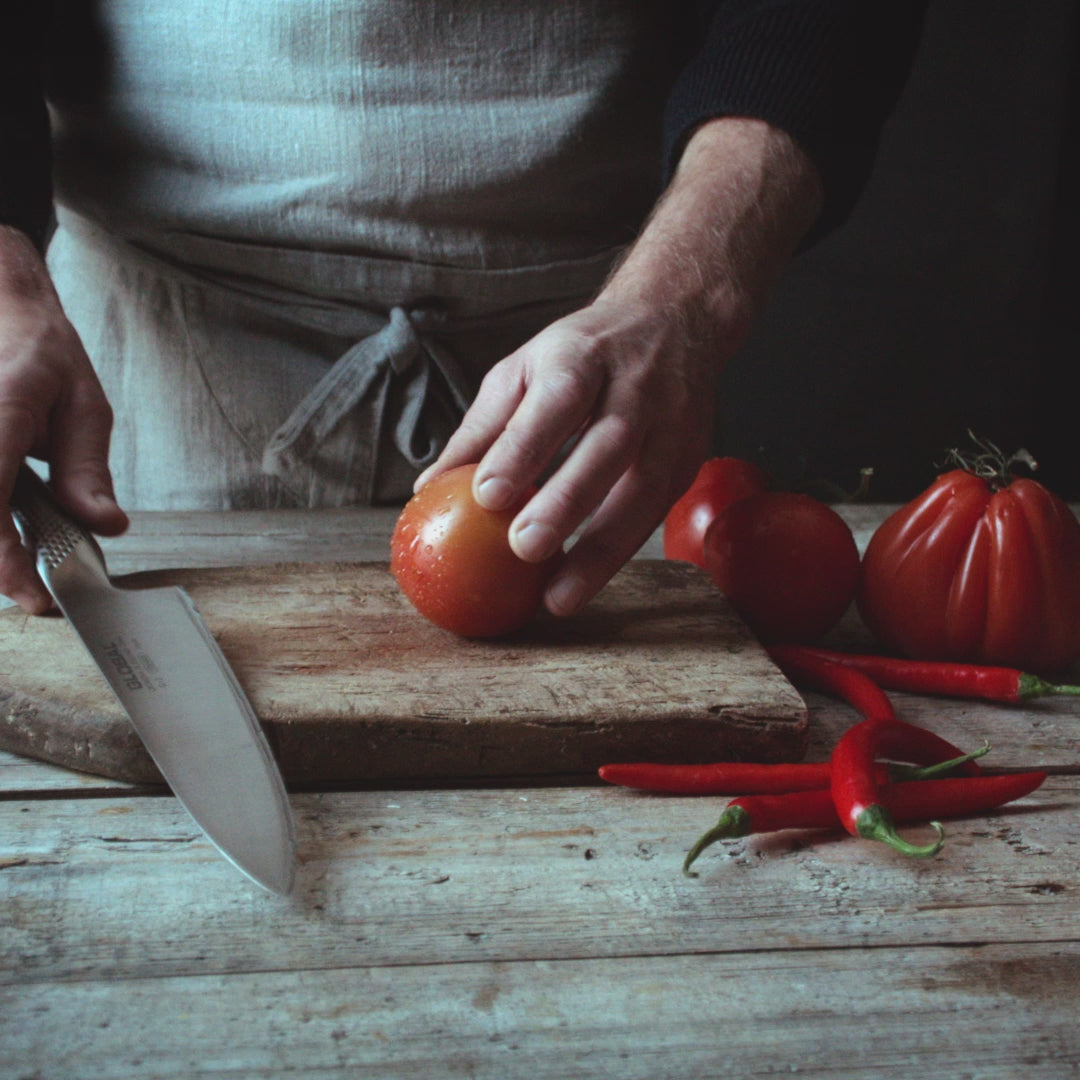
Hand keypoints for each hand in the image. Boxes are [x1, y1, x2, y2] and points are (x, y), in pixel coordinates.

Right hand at [0, 226, 126, 611]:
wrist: (3, 309)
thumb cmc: (43, 356)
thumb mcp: (85, 408)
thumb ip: (87, 469)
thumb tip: (106, 524)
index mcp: (4, 408)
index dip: (5, 556)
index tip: (31, 592)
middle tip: (30, 591)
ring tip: (22, 567)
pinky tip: (9, 535)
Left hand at [416, 118, 822, 615]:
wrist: (675, 321)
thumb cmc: (584, 353)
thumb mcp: (524, 368)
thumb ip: (482, 428)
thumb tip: (428, 488)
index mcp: (582, 357)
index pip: (557, 401)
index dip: (524, 448)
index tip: (487, 496)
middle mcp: (635, 389)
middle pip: (608, 447)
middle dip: (567, 502)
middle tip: (524, 548)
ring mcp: (671, 426)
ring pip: (644, 491)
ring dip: (601, 549)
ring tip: (558, 596)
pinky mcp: (689, 460)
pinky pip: (656, 512)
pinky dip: (621, 552)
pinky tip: (584, 581)